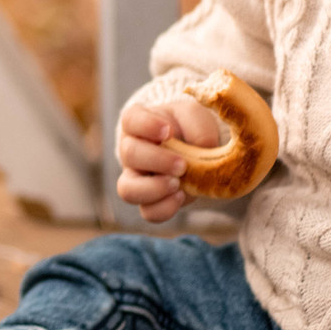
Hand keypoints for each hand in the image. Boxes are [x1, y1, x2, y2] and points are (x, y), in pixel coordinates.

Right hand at [114, 98, 224, 225]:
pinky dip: (164, 208)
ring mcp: (136, 178)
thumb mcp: (197, 118)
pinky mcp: (149, 201)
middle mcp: (130, 150)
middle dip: (157, 161)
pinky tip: (181, 196)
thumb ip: (198, 127)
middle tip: (182, 165)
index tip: (168, 131)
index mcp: (138, 123)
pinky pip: (147, 212)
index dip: (146, 126)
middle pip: (129, 155)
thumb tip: (202, 147)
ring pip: (128, 189)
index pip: (130, 120)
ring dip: (154, 188)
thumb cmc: (190, 128)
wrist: (197, 151)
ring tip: (177, 184)